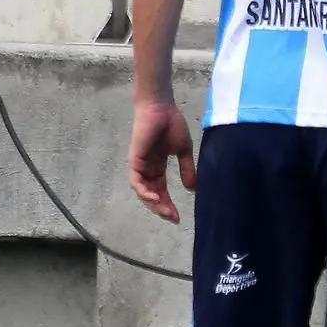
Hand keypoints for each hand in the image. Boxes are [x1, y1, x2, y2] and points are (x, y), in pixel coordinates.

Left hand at [128, 100, 195, 221]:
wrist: (161, 109)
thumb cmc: (171, 124)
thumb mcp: (183, 151)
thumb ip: (186, 169)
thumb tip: (192, 188)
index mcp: (157, 167)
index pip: (161, 191)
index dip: (169, 204)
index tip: (179, 218)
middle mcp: (147, 169)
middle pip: (152, 195)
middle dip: (162, 208)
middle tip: (173, 218)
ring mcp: (140, 165)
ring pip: (143, 192)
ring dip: (153, 204)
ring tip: (166, 211)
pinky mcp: (135, 160)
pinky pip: (137, 182)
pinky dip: (145, 192)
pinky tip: (156, 198)